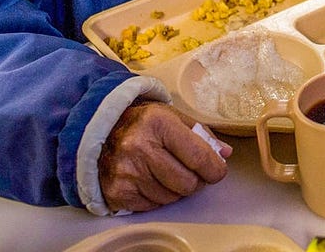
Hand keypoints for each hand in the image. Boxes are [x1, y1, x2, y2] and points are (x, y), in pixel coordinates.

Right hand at [98, 101, 230, 212]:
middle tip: (194, 174)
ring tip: (169, 173)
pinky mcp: (117, 192)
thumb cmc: (143, 123)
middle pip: (187, 183)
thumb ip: (202, 134)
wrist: (99, 132)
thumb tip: (225, 154)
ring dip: (177, 190)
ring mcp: (126, 172)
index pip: (198, 156)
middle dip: (197, 181)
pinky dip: (158, 197)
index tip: (218, 171)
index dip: (215, 169)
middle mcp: (139, 148)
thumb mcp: (173, 117)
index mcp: (158, 124)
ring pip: (171, 198)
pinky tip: (153, 180)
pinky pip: (152, 206)